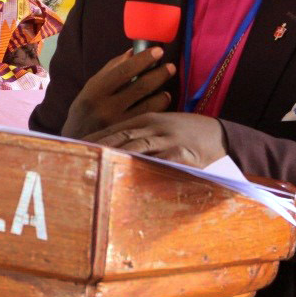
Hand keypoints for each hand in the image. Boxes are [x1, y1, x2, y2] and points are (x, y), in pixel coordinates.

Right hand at [60, 46, 174, 138]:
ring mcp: (118, 125)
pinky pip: (150, 120)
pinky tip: (161, 103)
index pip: (123, 71)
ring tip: (166, 88)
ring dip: (162, 93)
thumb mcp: (90, 89)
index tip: (158, 51)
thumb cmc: (85, 112)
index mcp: (94, 92)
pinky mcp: (128, 139)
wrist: (77, 145)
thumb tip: (132, 52)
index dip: (143, 59)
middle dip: (159, 74)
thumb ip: (110, 70)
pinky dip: (159, 109)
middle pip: (141, 87)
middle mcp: (105, 109)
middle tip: (170, 66)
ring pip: (150, 105)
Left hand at [83, 112, 226, 166]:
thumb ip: (141, 134)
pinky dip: (144, 168)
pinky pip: (158, 162)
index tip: (77, 146)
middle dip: (99, 146)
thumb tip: (116, 147)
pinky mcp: (180, 153)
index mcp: (147, 120)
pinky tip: (130, 176)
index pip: (116, 128)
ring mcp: (166, 140)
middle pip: (120, 136)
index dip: (96, 137)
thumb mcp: (161, 127)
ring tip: (97, 165)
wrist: (218, 134)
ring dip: (115, 156)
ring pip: (136, 147)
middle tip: (79, 155)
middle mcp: (154, 127)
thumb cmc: (186, 132)